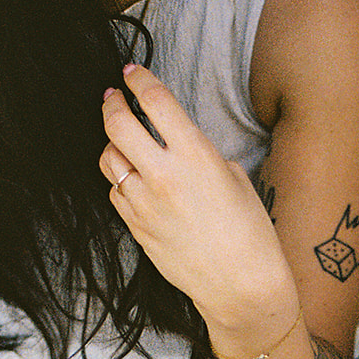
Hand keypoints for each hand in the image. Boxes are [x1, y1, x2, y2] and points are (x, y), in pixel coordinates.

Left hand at [100, 65, 297, 347]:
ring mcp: (144, 203)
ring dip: (113, 144)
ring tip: (123, 141)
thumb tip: (178, 145)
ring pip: (108, 159)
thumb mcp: (234, 177)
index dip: (138, 79)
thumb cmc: (249, 232)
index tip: (131, 72)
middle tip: (113, 98)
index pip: (153, 100)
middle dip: (111, 104)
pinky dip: (121, 181)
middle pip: (116, 123)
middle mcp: (163, 174)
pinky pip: (115, 192)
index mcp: (195, 154)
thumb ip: (200, 154)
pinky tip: (134, 181)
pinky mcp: (136, 227)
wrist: (241, 285)